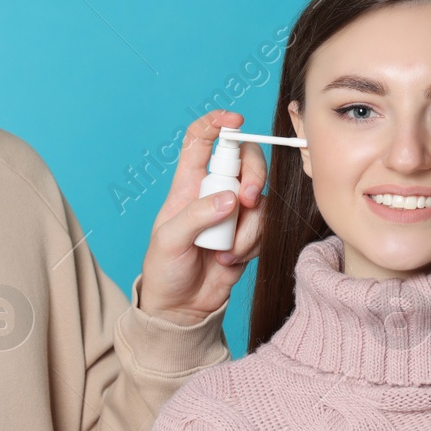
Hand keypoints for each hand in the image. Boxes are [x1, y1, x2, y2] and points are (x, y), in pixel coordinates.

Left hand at [137, 110, 267, 325]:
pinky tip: (231, 259)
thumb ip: (198, 216)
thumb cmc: (165, 270)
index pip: (201, 140)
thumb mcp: (169, 241)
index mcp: (187, 184)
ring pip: (260, 199)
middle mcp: (213, 192)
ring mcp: (233, 212)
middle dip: (254, 176)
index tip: (234, 121)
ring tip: (226, 250)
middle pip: (245, 161)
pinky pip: (265, 226)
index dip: (217, 123)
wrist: (181, 308)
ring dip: (249, 226)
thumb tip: (230, 200)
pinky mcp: (249, 234)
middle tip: (247, 200)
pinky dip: (253, 244)